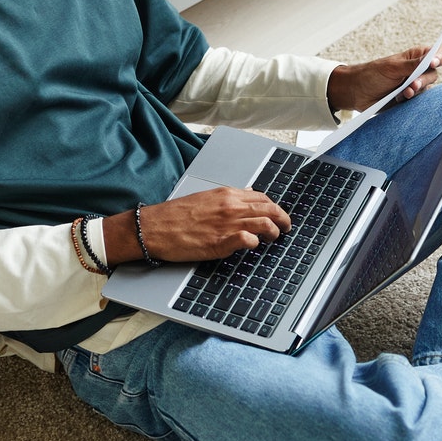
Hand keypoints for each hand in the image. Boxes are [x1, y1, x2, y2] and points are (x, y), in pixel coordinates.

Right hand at [103, 188, 291, 263]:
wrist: (155, 227)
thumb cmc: (175, 215)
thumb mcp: (205, 197)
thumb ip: (229, 197)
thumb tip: (248, 194)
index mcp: (227, 194)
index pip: (263, 197)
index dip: (276, 207)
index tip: (279, 215)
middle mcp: (230, 207)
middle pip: (270, 209)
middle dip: (283, 219)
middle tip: (286, 227)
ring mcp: (226, 224)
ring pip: (265, 224)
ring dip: (275, 232)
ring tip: (274, 238)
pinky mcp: (220, 242)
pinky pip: (248, 240)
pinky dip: (255, 243)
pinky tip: (253, 246)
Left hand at [327, 45, 441, 115]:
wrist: (356, 93)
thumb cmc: (372, 74)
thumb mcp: (392, 67)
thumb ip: (413, 65)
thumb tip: (432, 58)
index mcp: (416, 57)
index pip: (438, 54)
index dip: (441, 57)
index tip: (434, 63)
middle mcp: (418, 71)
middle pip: (434, 75)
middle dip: (424, 80)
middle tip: (412, 85)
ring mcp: (414, 86)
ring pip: (427, 90)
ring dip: (416, 92)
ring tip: (402, 94)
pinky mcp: (409, 100)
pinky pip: (419, 102)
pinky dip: (411, 101)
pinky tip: (399, 100)